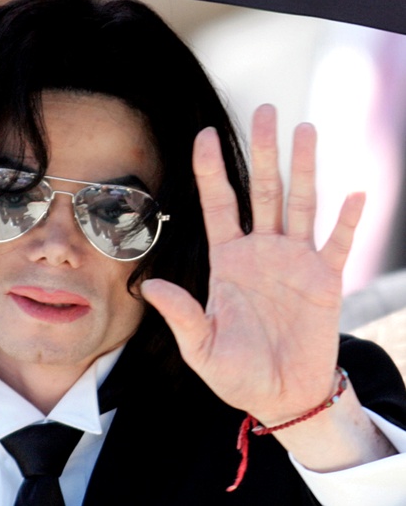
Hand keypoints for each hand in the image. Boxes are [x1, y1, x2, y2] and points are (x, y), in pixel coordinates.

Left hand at [141, 104, 364, 424]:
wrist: (280, 396)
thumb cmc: (236, 373)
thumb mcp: (200, 346)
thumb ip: (181, 314)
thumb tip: (150, 286)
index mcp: (227, 261)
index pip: (218, 205)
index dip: (211, 170)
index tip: (205, 134)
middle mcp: (261, 252)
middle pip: (262, 191)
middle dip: (263, 152)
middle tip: (264, 110)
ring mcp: (295, 262)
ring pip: (300, 205)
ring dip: (304, 169)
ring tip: (305, 129)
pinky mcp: (326, 281)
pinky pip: (339, 245)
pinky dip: (348, 222)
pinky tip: (355, 193)